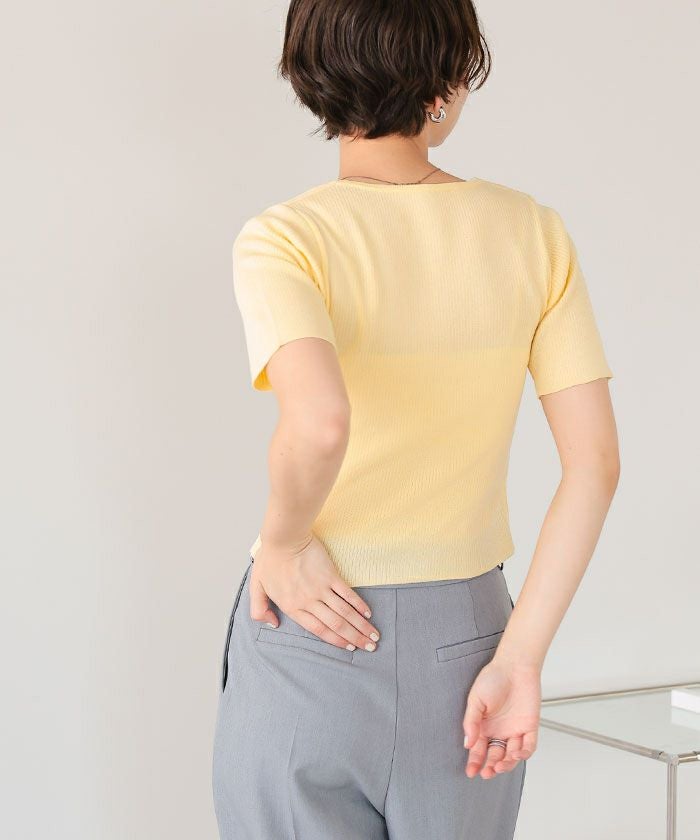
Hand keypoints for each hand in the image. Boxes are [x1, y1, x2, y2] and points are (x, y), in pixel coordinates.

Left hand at [249, 533, 380, 651]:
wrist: (284, 538)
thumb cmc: (270, 560)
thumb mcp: (256, 587)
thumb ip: (259, 610)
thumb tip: (272, 624)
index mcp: (292, 607)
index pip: (318, 630)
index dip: (335, 641)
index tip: (348, 648)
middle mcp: (309, 602)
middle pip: (336, 625)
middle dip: (355, 638)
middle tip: (370, 648)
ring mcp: (321, 588)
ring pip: (345, 612)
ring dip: (361, 626)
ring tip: (373, 636)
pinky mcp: (331, 575)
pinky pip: (347, 594)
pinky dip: (358, 605)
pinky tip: (367, 614)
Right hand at [462, 656, 540, 778]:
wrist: (514, 666)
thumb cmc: (492, 678)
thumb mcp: (475, 700)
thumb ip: (471, 722)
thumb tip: (468, 744)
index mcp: (484, 726)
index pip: (479, 749)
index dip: (475, 762)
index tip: (471, 772)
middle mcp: (499, 731)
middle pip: (495, 756)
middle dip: (490, 767)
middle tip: (487, 773)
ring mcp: (515, 730)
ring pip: (511, 756)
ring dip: (506, 764)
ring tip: (500, 765)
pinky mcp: (529, 727)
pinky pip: (528, 746)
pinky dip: (523, 753)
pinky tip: (515, 754)